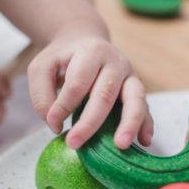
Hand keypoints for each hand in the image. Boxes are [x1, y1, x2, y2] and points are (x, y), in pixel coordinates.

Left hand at [27, 33, 153, 149]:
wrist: (85, 43)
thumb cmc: (62, 60)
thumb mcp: (41, 68)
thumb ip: (42, 95)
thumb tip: (55, 124)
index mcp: (91, 52)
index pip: (78, 82)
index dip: (64, 105)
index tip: (52, 123)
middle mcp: (116, 62)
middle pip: (105, 94)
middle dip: (90, 122)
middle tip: (74, 143)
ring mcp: (130, 77)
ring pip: (135, 99)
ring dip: (129, 123)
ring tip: (121, 145)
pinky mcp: (137, 91)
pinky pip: (146, 109)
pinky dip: (146, 125)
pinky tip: (144, 141)